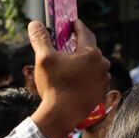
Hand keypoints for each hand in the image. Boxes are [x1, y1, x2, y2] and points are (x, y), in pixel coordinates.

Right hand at [29, 19, 109, 137]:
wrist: (61, 114)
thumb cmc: (54, 85)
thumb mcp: (43, 59)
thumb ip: (40, 39)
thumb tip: (34, 23)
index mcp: (90, 52)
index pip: (85, 32)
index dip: (76, 26)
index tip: (71, 23)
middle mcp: (102, 63)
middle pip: (89, 50)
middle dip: (77, 48)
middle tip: (64, 50)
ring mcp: (104, 78)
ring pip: (92, 65)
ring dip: (82, 64)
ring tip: (67, 69)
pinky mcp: (101, 91)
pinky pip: (94, 79)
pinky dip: (85, 77)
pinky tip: (73, 82)